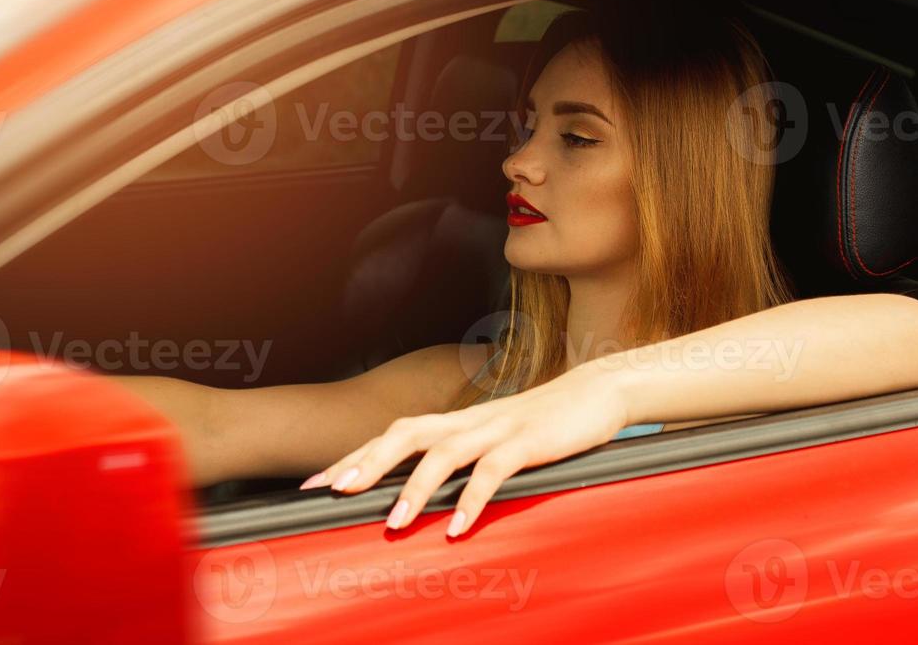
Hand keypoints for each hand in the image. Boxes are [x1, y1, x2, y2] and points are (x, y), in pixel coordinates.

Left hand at [299, 364, 628, 535]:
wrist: (600, 391)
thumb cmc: (548, 422)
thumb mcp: (500, 439)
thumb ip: (468, 458)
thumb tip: (434, 495)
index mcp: (459, 420)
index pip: (395, 433)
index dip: (356, 455)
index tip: (317, 483)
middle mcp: (470, 420)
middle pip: (406, 433)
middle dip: (367, 461)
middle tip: (334, 492)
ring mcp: (498, 428)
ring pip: (444, 452)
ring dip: (414, 488)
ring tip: (391, 523)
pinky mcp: (528, 440)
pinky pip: (493, 471)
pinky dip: (472, 499)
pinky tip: (457, 527)